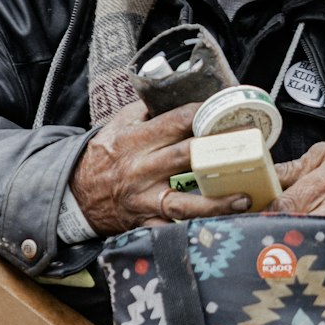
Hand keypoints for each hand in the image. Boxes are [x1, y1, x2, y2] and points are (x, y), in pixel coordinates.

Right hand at [70, 100, 250, 234]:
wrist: (75, 194)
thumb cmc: (103, 156)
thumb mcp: (117, 126)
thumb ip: (146, 111)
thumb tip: (175, 93)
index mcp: (136, 140)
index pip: (176, 122)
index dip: (203, 114)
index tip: (226, 112)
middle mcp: (141, 169)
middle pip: (186, 157)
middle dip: (219, 151)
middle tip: (250, 147)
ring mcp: (145, 199)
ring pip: (184, 202)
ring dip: (215, 202)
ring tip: (243, 198)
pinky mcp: (145, 222)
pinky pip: (172, 229)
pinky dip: (194, 231)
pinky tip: (220, 230)